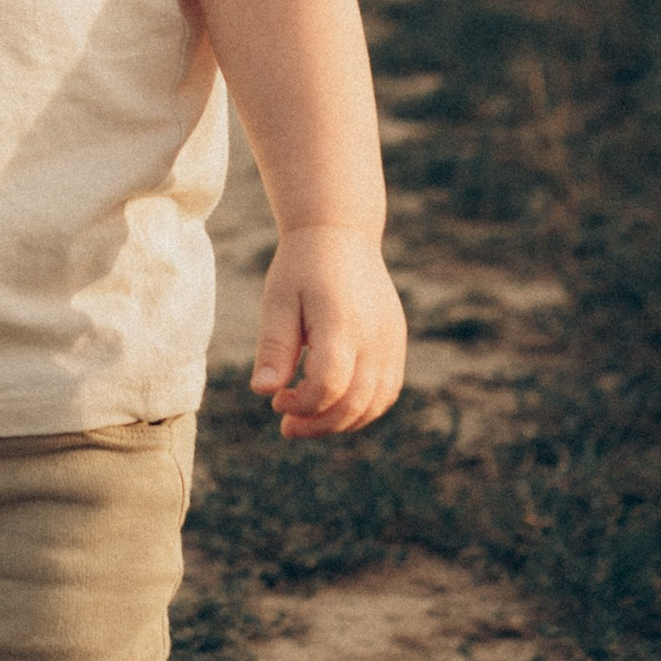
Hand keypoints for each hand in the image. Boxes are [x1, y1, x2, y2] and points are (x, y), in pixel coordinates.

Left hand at [250, 224, 407, 436]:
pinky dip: (362, 409)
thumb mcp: (278, 301)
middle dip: (319, 424)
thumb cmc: (301, 268)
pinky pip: (388, 390)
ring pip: (376, 403)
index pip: (329, 384)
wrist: (340, 234)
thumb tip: (263, 391)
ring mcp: (391, 340)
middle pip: (355, 402)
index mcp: (341, 322)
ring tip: (308, 420)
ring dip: (342, 422)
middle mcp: (374, 335)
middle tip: (287, 426)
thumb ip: (274, 347)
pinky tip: (333, 406)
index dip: (302, 405)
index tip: (277, 401)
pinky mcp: (397, 342)